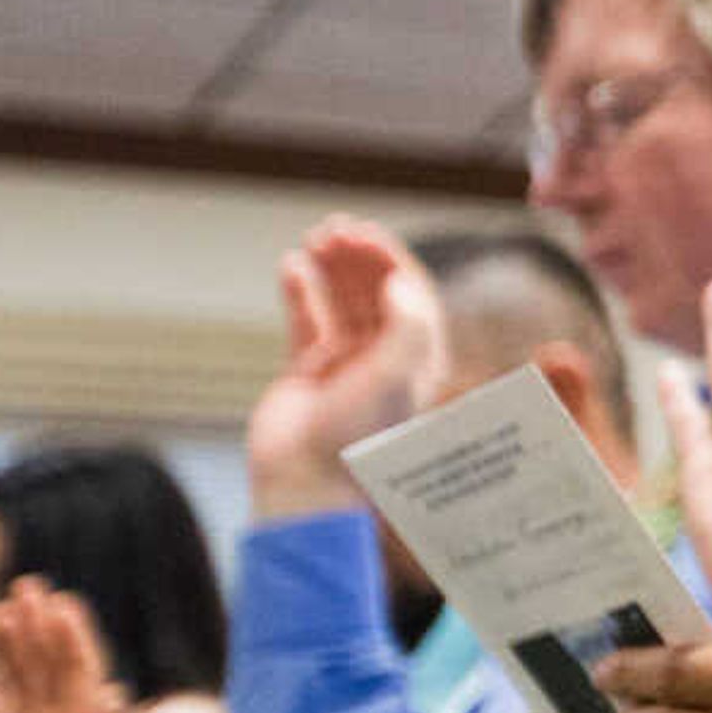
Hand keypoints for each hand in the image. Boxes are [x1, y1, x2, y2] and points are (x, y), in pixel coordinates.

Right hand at [248, 216, 440, 517]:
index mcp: (419, 359)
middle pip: (376, 293)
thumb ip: (407, 326)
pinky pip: (307, 322)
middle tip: (335, 228)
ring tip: (315, 239)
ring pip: (342, 302)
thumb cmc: (356, 437)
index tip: (364, 233)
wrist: (305, 483)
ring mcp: (346, 364)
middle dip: (358, 258)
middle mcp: (386, 358)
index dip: (390, 260)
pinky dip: (300, 293)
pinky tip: (292, 266)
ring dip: (331, 269)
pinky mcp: (308, 372)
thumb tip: (402, 281)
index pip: (411, 295)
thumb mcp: (396, 377)